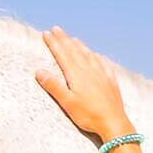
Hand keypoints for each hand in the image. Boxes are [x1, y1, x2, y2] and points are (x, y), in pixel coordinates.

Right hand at [35, 26, 133, 140]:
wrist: (113, 122)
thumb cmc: (89, 115)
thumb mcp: (67, 102)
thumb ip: (53, 86)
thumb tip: (39, 72)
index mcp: (77, 74)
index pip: (62, 54)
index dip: (53, 43)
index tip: (46, 33)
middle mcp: (89, 70)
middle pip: (74, 51)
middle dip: (64, 39)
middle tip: (56, 29)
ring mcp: (102, 74)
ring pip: (88, 54)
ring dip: (79, 45)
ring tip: (73, 39)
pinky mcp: (110, 81)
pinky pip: (102, 63)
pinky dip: (96, 56)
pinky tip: (96, 55)